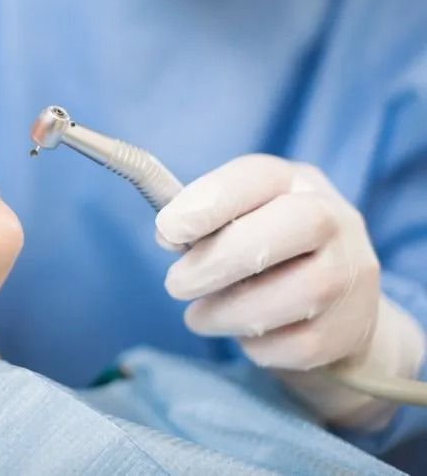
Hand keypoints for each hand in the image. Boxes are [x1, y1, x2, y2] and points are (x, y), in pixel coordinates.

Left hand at [156, 154, 424, 425]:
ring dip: (230, 311)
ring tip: (199, 315)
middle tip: (175, 284)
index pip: (260, 175)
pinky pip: (299, 344)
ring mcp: (351, 275)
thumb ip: (202, 222)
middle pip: (294, 225)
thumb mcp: (239, 218)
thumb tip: (168, 235)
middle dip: (220, 259)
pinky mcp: (350, 329)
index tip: (168, 228)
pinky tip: (241, 334)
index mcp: (295, 182)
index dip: (211, 200)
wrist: (339, 303)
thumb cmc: (269, 249)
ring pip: (299, 293)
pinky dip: (257, 345)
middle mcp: (337, 220)